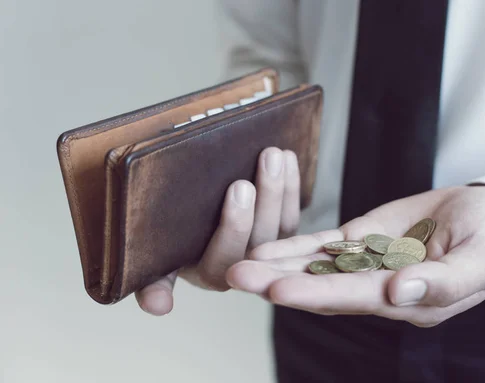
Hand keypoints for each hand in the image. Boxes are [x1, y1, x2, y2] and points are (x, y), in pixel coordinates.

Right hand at [135, 147, 300, 315]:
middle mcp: (243, 266)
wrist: (182, 218)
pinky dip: (291, 185)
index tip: (240, 186)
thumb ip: (152, 282)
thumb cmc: (164, 240)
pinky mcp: (279, 236)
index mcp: (211, 275)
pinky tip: (288, 157)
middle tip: (267, 158)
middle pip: (262, 236)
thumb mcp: (154, 260)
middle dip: (267, 196)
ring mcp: (265, 252)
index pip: (227, 255)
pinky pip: (291, 214)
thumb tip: (157, 306)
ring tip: (278, 154)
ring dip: (282, 187)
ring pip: (281, 224)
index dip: (236, 223)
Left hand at [226, 185, 484, 326]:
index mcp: (409, 301)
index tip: (278, 290)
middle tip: (237, 276)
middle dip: (280, 283)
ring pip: (317, 269)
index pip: (356, 299)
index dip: (318, 295)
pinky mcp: (361, 242)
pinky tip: (265, 249)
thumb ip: (445, 280)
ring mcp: (367, 265)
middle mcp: (379, 289)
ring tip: (240, 263)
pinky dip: (296, 248)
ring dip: (278, 265)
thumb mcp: (481, 258)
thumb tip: (400, 292)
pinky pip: (324, 247)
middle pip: (324, 289)